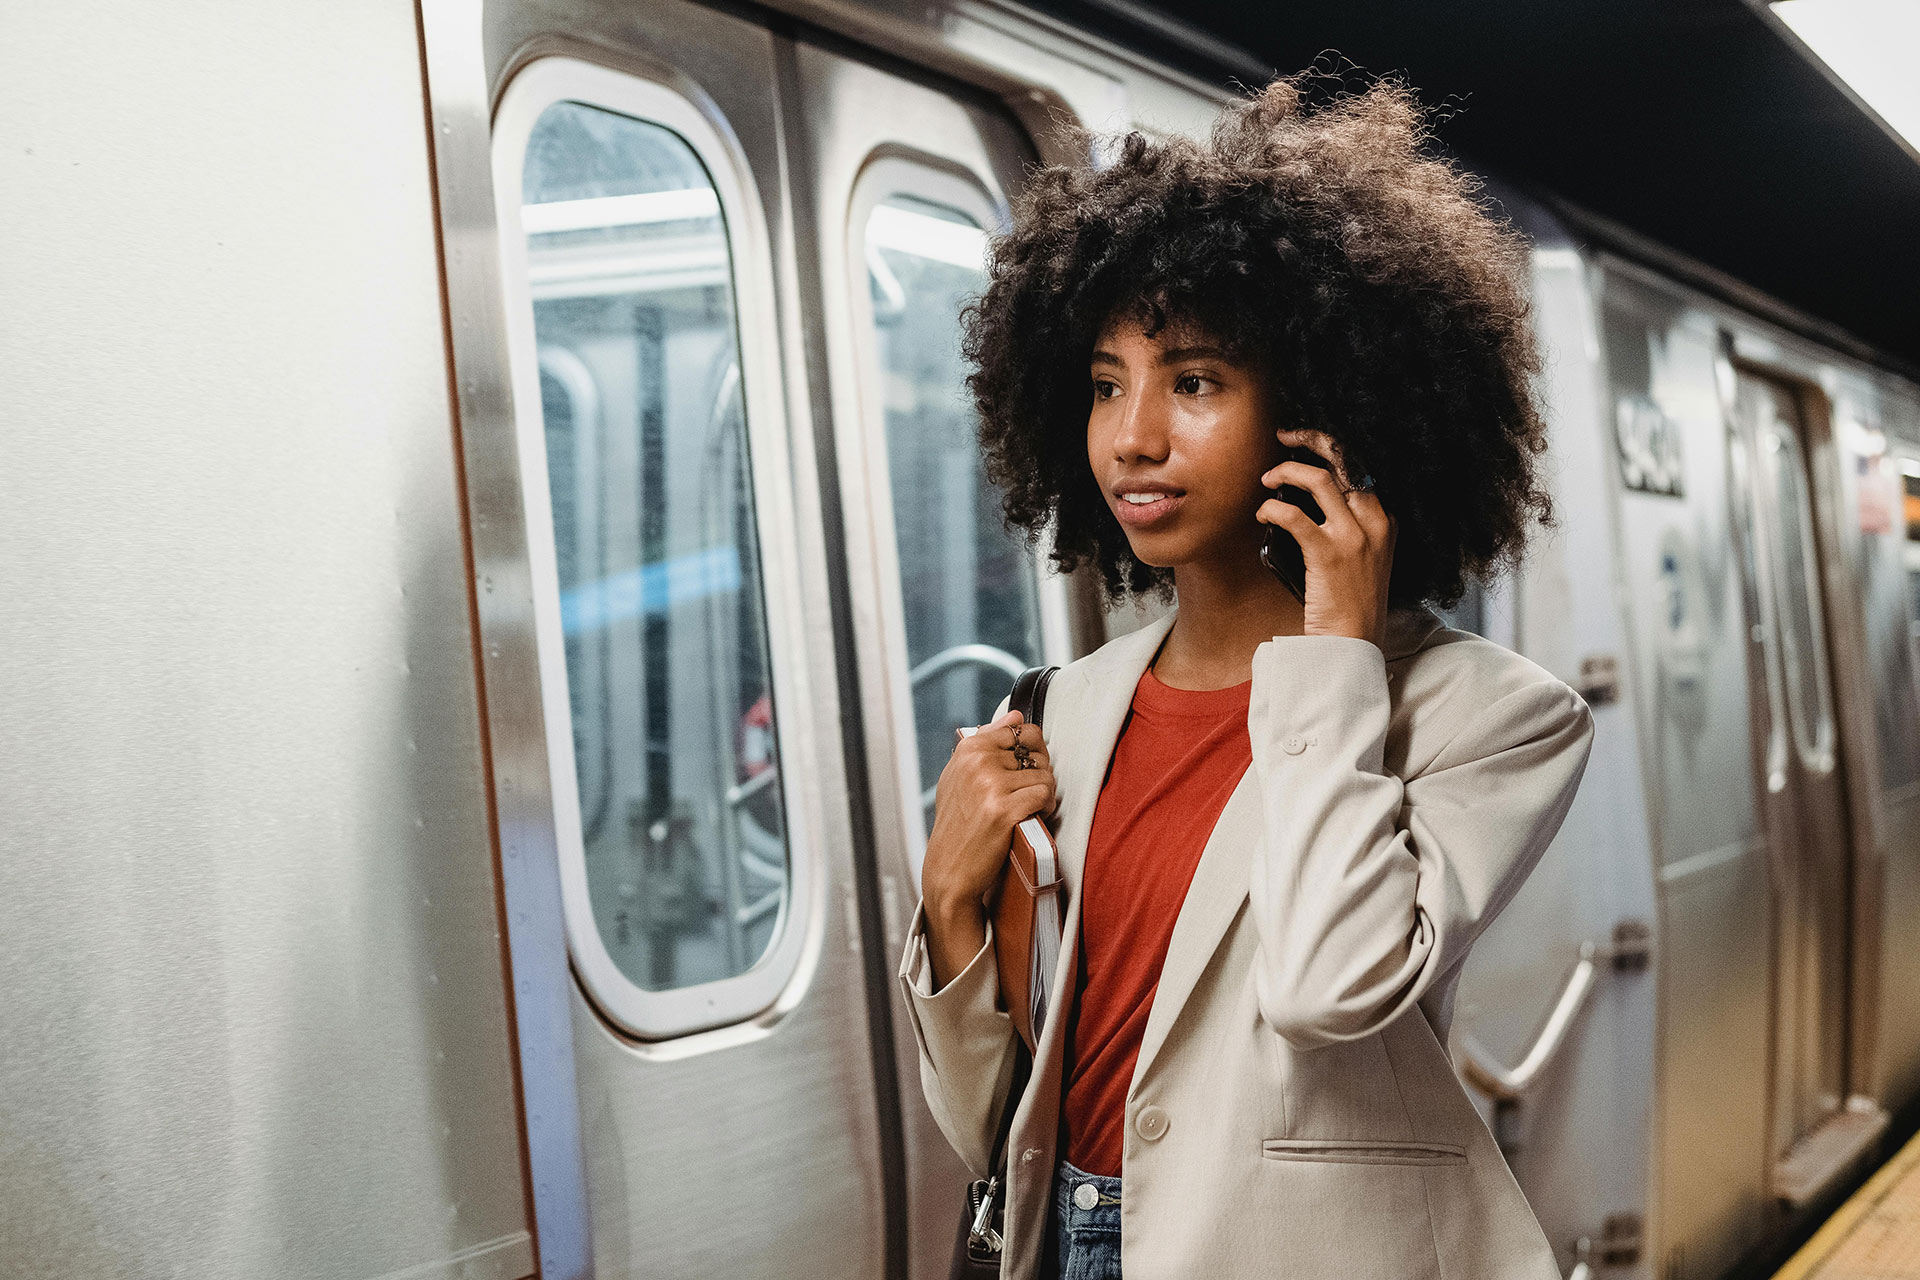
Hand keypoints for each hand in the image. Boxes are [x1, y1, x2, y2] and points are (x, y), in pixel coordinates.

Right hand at [921, 709, 1055, 988]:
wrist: (949, 869)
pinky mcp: (1003, 810)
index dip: (1033, 754)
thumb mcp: (962, 776)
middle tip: (1027, 797)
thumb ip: (988, 741)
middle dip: (1040, 775)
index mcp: (968, 748)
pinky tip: (1030, 819)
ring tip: (1026, 811)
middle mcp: (978, 761)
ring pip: (1044, 776)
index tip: (1024, 774)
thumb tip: (1016, 714)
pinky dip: (1045, 809)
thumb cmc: (958, 824)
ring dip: (1044, 796)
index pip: (1023, 730)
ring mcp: (990, 784)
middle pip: (1037, 753)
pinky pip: (1044, 795)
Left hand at [1257, 428, 1395, 646]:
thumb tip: (1303, 498)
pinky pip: (1294, 515)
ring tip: (1267, 479)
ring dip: (1286, 471)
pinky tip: (1263, 513)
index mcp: (1384, 520)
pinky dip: (1272, 508)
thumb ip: (1345, 527)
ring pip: (1318, 480)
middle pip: (1343, 461)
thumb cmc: (1349, 603)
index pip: (1359, 467)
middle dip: (1310, 440)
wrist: (1353, 642)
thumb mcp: (1362, 558)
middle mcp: (1374, 522)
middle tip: (1283, 436)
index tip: (1304, 441)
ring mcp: (1354, 537)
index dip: (1330, 447)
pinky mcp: (1328, 554)